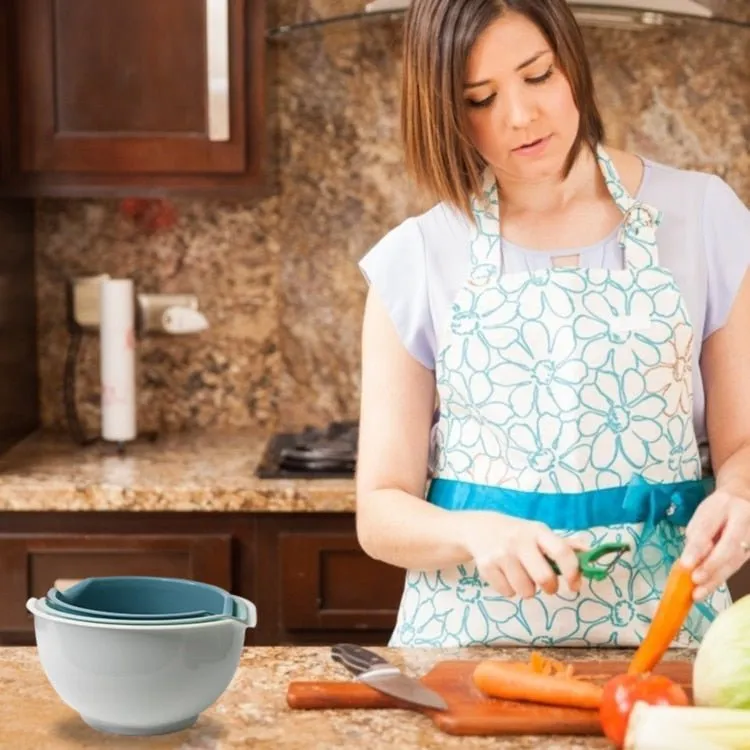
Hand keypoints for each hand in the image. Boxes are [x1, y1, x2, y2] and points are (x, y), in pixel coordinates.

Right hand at [459, 512, 584, 597]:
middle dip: (550, 588)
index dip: (572, 571)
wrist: (479, 528)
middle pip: (544, 578)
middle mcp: (519, 541)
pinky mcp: (486, 566)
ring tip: (522, 576)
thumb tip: (591, 553)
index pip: (561, 551)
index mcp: (538, 532)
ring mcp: (501, 554)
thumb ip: (565, 544)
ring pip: (525, 590)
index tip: (574, 586)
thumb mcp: (540, 533)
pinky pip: (507, 593)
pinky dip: (509, 589)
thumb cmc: (518, 534)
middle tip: (548, 585)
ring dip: (528, 589)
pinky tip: (505, 575)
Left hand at [681, 487, 749, 599]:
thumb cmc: (717, 510)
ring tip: (698, 593)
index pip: (710, 528)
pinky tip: (707, 588)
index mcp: (726, 506)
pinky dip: (721, 578)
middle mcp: (745, 520)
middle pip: (729, 547)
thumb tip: (691, 560)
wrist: (742, 501)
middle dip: (711, 566)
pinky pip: (737, 565)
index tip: (685, 564)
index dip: (697, 548)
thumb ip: (697, 535)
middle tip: (695, 580)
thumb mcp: (702, 515)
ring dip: (715, 579)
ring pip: (736, 560)